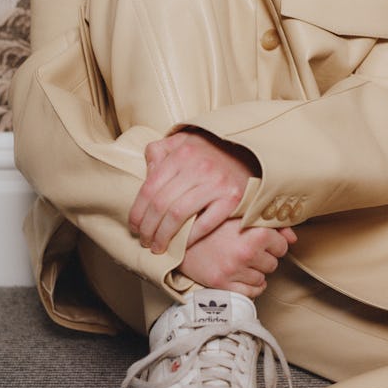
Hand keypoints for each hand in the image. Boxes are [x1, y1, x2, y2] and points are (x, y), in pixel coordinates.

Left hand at [129, 130, 259, 253]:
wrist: (252, 153)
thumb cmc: (213, 150)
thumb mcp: (185, 141)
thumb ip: (161, 151)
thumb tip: (147, 169)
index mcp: (182, 153)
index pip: (150, 187)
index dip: (138, 212)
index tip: (135, 226)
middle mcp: (198, 167)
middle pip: (161, 204)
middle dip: (148, 228)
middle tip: (145, 240)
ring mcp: (217, 183)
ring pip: (179, 215)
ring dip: (164, 236)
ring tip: (159, 246)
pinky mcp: (233, 199)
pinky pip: (205, 224)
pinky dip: (190, 238)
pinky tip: (182, 245)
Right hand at [178, 219, 296, 298]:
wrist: (178, 236)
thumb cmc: (210, 222)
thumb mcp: (240, 214)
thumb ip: (270, 223)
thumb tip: (292, 238)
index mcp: (253, 231)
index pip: (281, 245)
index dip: (272, 242)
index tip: (260, 239)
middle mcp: (245, 252)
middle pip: (273, 263)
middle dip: (264, 257)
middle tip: (247, 249)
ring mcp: (234, 270)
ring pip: (263, 278)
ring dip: (255, 271)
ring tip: (240, 260)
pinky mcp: (223, 284)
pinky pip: (251, 292)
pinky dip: (249, 285)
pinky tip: (239, 274)